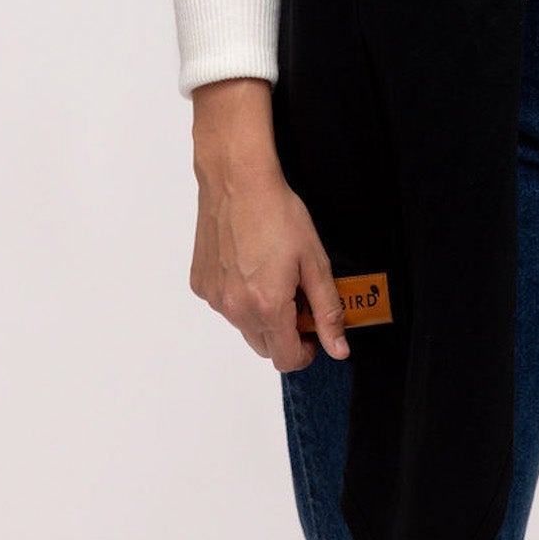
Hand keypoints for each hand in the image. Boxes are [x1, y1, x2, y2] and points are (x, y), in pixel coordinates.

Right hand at [190, 86, 348, 371]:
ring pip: (243, 326)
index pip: (286, 358)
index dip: (306, 352)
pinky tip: (250, 264)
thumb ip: (327, 310)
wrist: (238, 181)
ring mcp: (214, 298)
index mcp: (267, 307)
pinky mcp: (200, 283)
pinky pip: (224, 305)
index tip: (314, 332)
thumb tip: (338, 348)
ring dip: (261, 315)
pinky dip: (239, 297)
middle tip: (298, 298)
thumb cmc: (278, 214)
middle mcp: (235, 310)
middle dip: (285, 333)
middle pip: (264, 347)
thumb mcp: (314, 261)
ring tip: (274, 274)